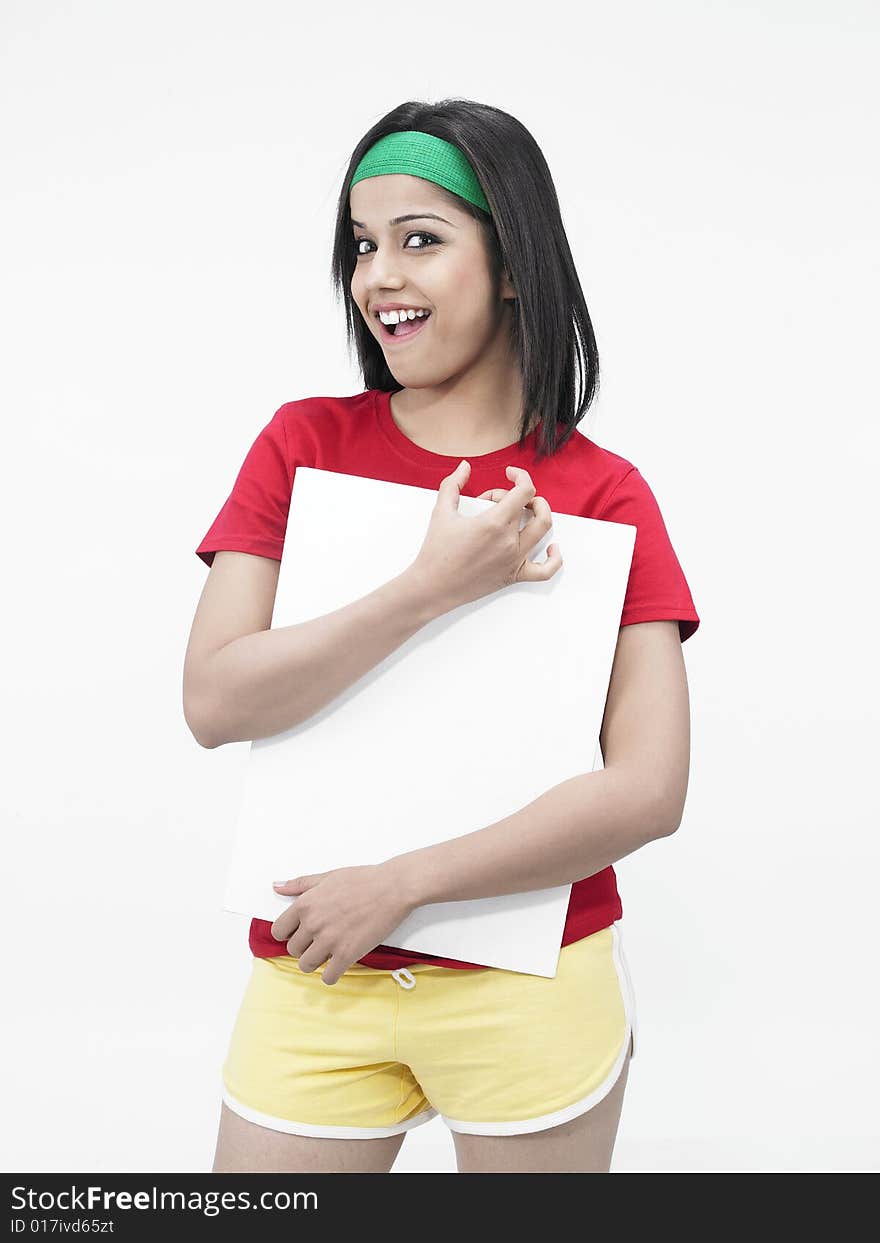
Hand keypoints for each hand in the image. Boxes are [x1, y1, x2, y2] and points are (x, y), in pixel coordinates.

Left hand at [270, 862, 414, 984]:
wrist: (393, 888)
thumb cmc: (363, 879)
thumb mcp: (327, 876)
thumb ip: (300, 884)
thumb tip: (277, 887)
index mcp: (305, 904)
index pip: (279, 931)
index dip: (288, 934)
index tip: (300, 933)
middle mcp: (313, 924)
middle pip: (293, 950)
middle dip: (304, 947)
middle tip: (320, 940)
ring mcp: (329, 941)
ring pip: (306, 966)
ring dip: (315, 962)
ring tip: (329, 953)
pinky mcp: (347, 955)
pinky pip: (328, 977)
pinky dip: (332, 974)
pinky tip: (339, 964)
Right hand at [409, 461, 561, 614]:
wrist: (432, 587)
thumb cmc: (435, 552)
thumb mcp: (441, 511)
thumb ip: (453, 483)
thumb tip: (465, 467)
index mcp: (494, 523)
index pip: (525, 490)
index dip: (521, 476)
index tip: (510, 474)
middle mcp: (509, 541)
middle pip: (534, 508)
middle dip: (523, 497)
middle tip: (506, 499)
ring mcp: (514, 560)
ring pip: (544, 531)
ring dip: (539, 515)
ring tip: (525, 512)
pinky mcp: (514, 576)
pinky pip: (546, 570)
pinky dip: (555, 558)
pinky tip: (552, 548)